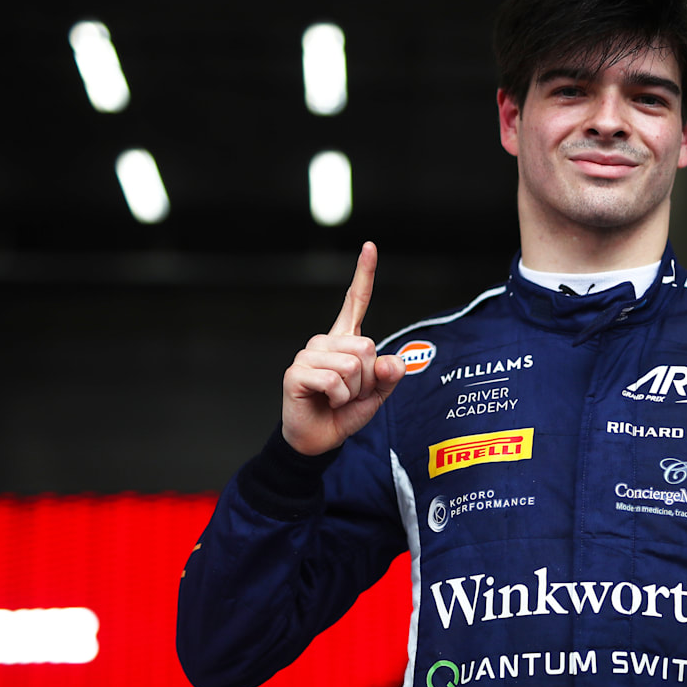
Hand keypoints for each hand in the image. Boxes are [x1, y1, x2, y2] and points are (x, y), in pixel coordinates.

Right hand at [281, 242, 404, 455]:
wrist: (318, 439)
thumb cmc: (344, 412)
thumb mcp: (377, 395)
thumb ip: (389, 376)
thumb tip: (389, 360)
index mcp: (345, 340)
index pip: (355, 302)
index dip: (364, 275)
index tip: (370, 246)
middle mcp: (325, 341)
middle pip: (366, 346)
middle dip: (368, 378)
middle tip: (351, 392)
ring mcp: (308, 355)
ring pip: (352, 365)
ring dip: (353, 391)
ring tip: (337, 398)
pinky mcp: (296, 373)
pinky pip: (333, 381)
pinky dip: (339, 398)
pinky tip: (325, 401)